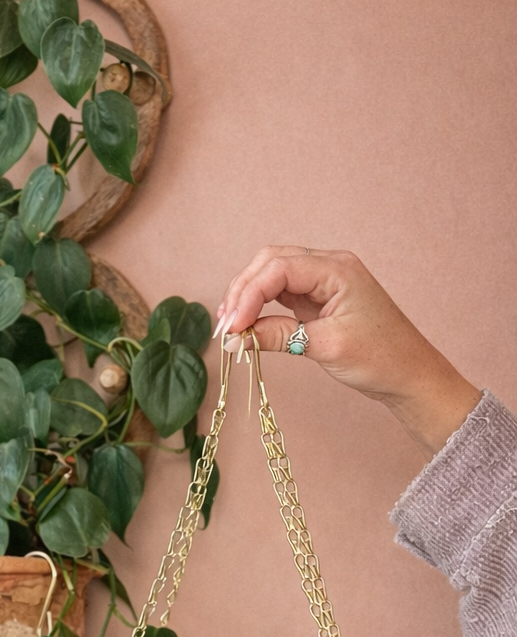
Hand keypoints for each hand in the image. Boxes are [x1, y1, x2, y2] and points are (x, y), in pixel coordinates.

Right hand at [215, 246, 480, 456]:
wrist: (411, 374)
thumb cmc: (380, 358)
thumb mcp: (324, 347)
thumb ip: (277, 336)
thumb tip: (236, 338)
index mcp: (337, 270)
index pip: (278, 268)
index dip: (248, 295)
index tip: (232, 327)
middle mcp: (330, 266)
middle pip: (270, 262)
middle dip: (242, 290)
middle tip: (226, 326)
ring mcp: (324, 280)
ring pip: (272, 273)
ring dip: (248, 296)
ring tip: (232, 327)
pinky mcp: (319, 297)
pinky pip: (281, 291)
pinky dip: (261, 305)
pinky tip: (249, 324)